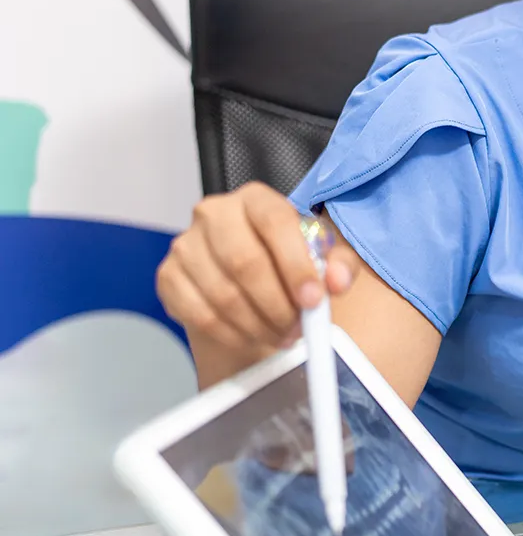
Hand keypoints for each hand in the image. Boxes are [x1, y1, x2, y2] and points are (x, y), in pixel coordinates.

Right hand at [157, 184, 357, 364]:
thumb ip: (339, 264)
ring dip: (258, 325)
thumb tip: (337, 281)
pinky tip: (252, 335)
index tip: (313, 300)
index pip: (274, 223)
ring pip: (222, 294)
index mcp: (256, 199)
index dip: (296, 265)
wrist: (248, 276)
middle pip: (244, 262)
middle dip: (277, 305)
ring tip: (281, 335)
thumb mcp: (325, 255)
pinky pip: (200, 313)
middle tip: (298, 328)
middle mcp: (214, 213)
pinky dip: (232, 333)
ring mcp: (186, 244)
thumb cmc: (288, 260)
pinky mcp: (169, 276)